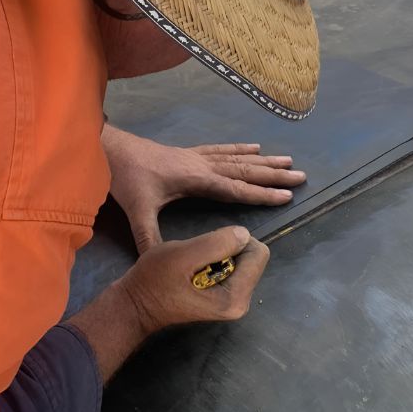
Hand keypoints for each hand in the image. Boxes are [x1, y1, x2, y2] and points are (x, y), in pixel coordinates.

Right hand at [70, 226, 269, 379]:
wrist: (134, 305)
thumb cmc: (154, 280)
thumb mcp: (182, 255)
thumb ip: (216, 244)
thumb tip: (244, 234)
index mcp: (236, 297)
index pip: (259, 253)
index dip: (234, 240)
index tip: (207, 246)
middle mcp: (241, 303)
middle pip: (252, 257)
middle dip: (227, 249)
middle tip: (196, 257)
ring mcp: (232, 303)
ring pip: (241, 261)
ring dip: (218, 255)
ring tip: (192, 264)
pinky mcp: (223, 299)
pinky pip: (229, 269)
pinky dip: (213, 262)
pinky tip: (193, 271)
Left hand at [101, 126, 305, 252]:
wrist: (111, 148)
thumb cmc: (126, 178)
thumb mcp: (137, 211)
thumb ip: (149, 238)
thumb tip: (158, 264)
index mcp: (195, 179)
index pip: (235, 188)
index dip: (260, 193)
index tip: (286, 196)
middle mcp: (202, 165)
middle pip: (244, 170)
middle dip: (273, 175)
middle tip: (301, 176)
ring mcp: (197, 156)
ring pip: (238, 158)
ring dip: (264, 161)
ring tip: (288, 161)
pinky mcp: (189, 152)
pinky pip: (222, 150)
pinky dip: (241, 149)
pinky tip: (255, 147)